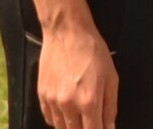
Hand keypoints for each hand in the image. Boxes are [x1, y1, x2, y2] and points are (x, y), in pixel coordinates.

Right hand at [36, 13, 117, 128]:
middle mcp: (68, 105)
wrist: (67, 33)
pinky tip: (68, 111)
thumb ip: (110, 106)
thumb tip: (110, 127)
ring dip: (72, 126)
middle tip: (92, 121)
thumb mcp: (111, 77)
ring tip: (81, 116)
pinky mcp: (42, 96)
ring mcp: (52, 101)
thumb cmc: (93, 52)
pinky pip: (50, 118)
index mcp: (89, 101)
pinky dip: (59, 119)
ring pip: (62, 128)